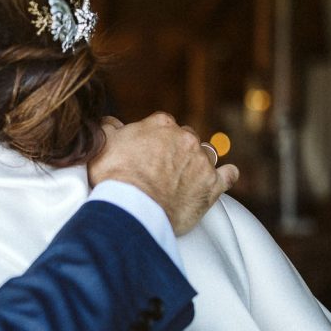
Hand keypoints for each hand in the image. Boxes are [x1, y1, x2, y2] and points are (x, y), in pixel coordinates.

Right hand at [88, 113, 238, 235]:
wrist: (132, 208)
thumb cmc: (114, 177)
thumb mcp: (102, 144)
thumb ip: (108, 127)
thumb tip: (110, 122)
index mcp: (160, 125)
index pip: (162, 125)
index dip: (153, 139)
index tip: (146, 152)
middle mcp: (185, 138)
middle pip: (185, 138)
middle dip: (176, 149)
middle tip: (162, 167)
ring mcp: (201, 161)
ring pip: (205, 154)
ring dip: (197, 162)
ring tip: (185, 176)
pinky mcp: (212, 186)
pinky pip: (228, 175)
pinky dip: (226, 175)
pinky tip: (223, 177)